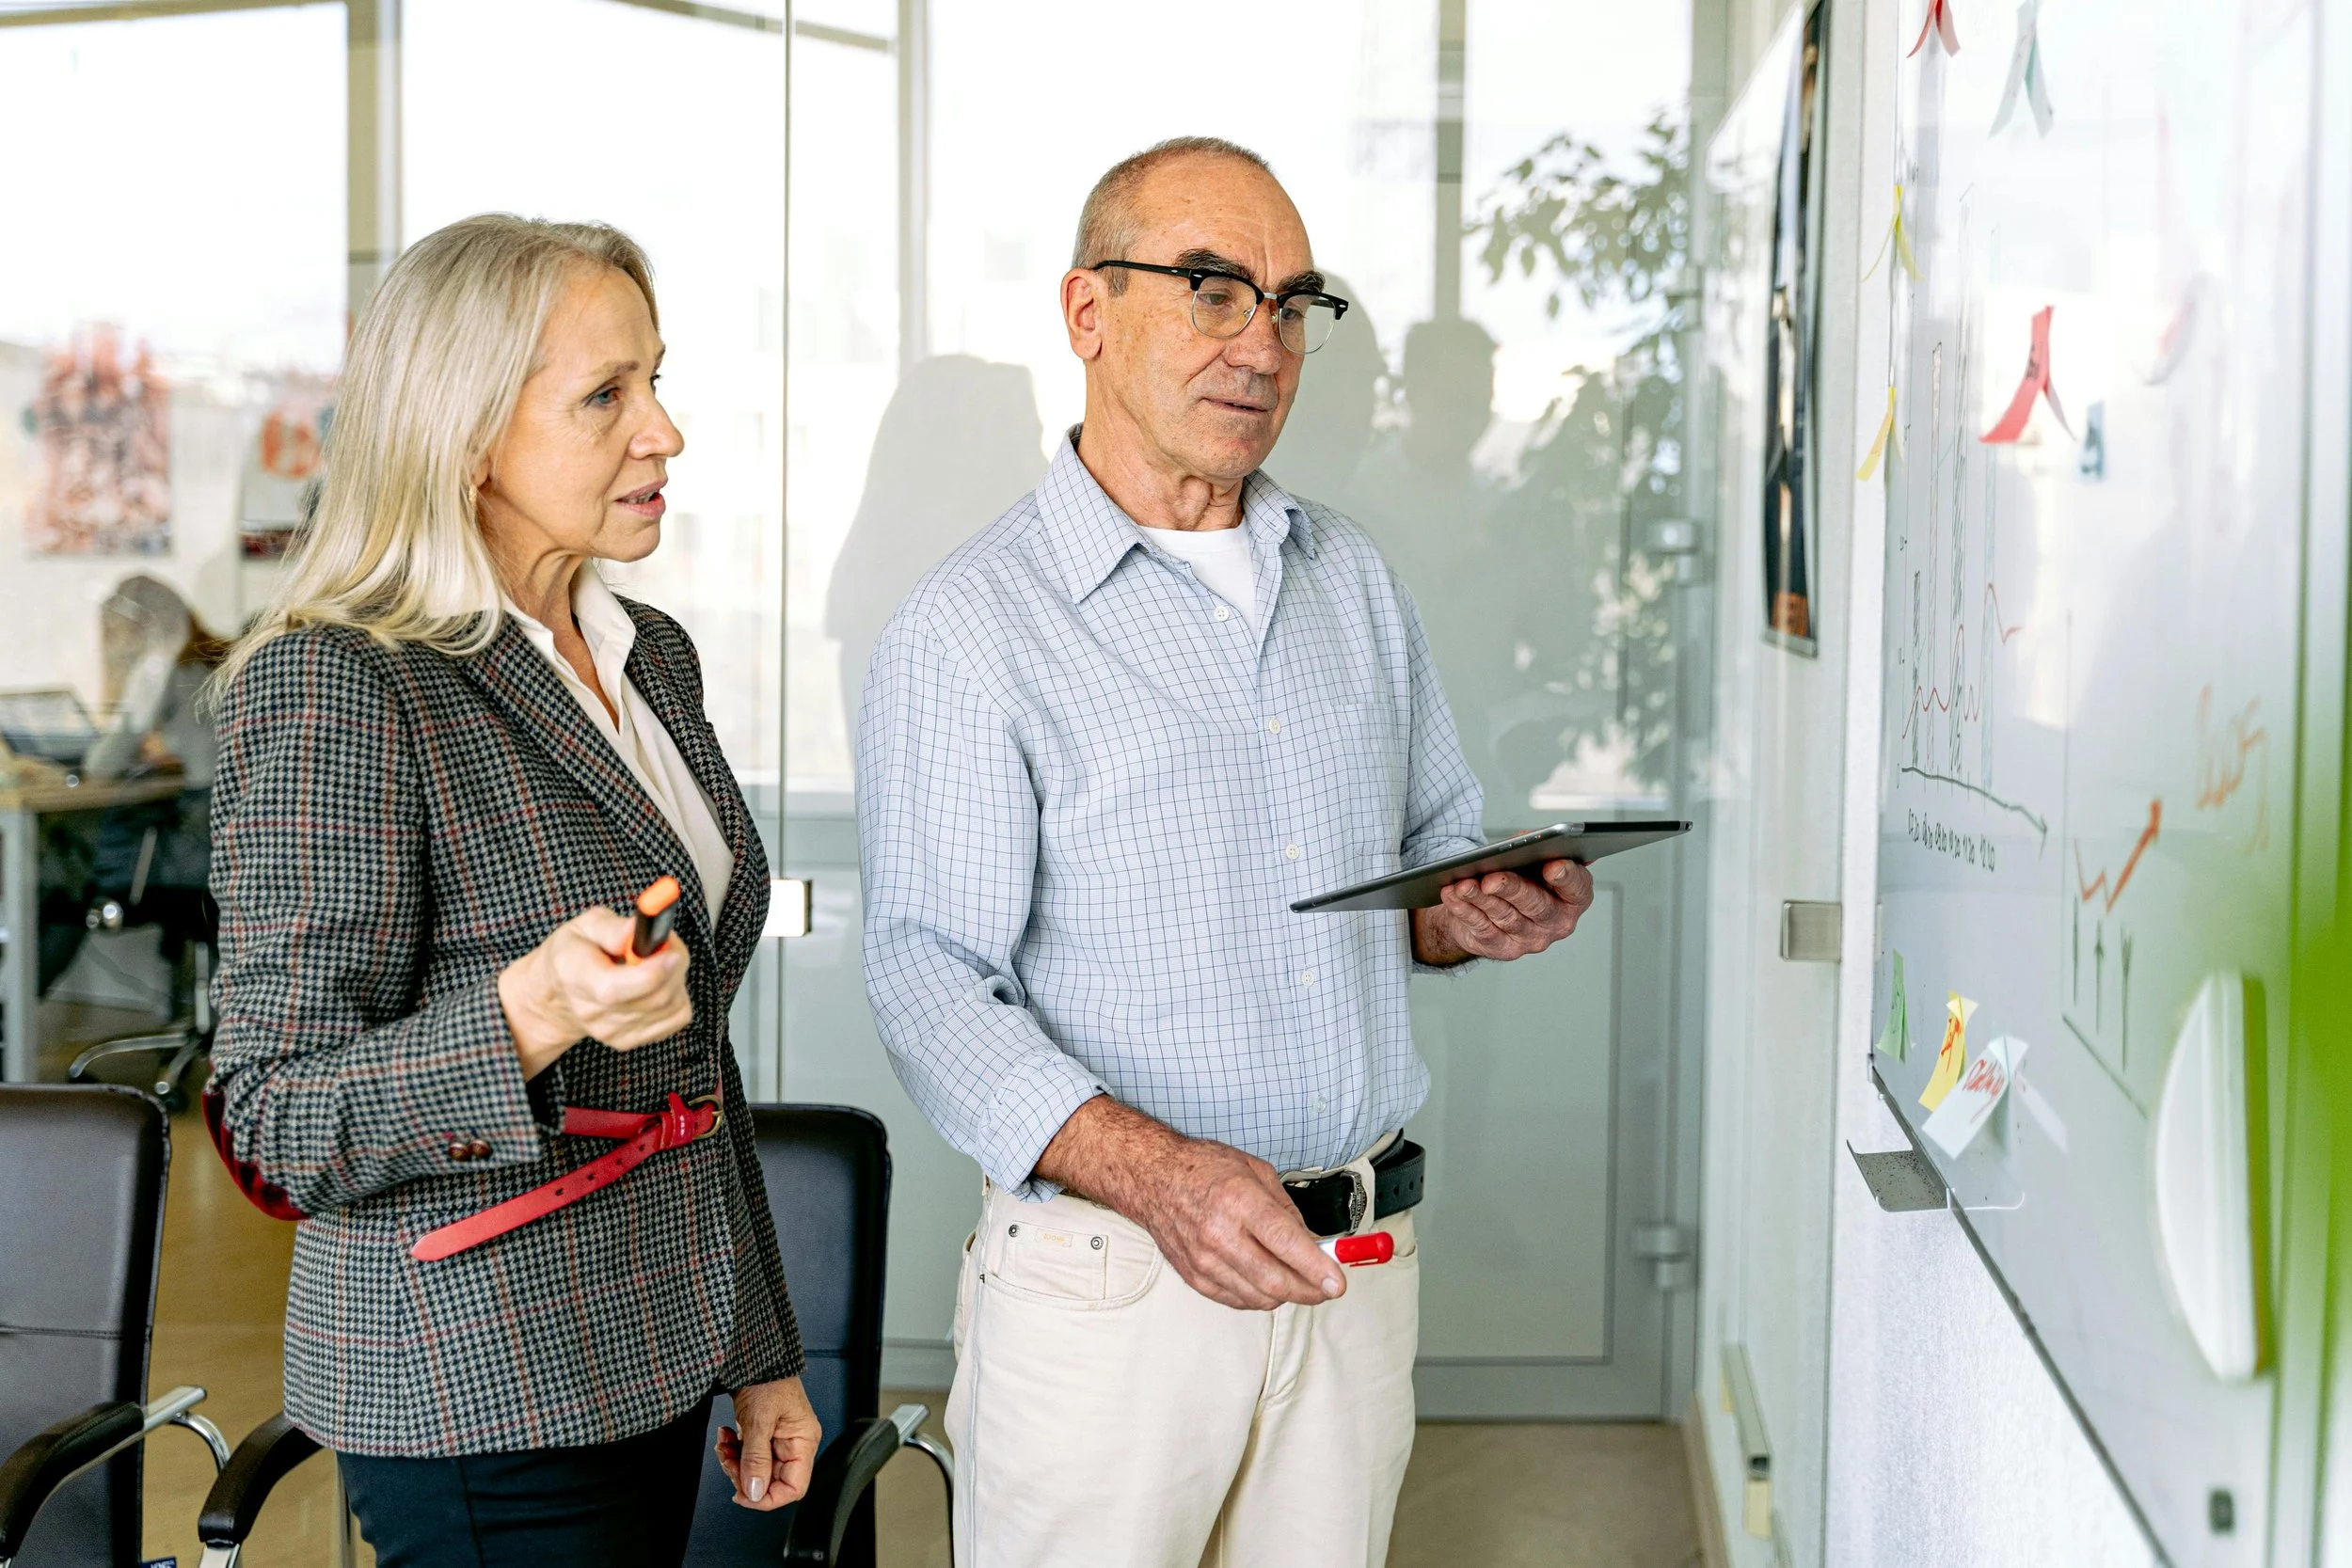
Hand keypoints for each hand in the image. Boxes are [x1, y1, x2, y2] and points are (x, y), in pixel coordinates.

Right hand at [496, 907, 692, 1079]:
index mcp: (577, 978)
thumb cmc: (575, 954)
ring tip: (658, 963)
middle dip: (674, 966)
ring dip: (677, 980)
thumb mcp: (586, 926)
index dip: (653, 971)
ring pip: (672, 1007)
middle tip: (667, 945)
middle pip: (655, 998)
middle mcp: (593, 1013)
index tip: (669, 950)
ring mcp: (612, 1032)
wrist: (559, 994)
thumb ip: (613, 928)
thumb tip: (638, 932)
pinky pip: (676, 1019)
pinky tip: (660, 984)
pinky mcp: (631, 1040)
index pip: (616, 989)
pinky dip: (678, 998)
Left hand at [716, 1375, 821, 1509]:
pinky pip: (747, 1455)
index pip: (794, 1487)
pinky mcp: (762, 1434)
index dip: (768, 1497)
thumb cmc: (767, 1377)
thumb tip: (754, 1492)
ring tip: (724, 1445)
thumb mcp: (759, 1419)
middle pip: (771, 1481)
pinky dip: (732, 1450)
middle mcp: (793, 1443)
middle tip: (728, 1461)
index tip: (743, 1494)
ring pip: (755, 1470)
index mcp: (803, 1441)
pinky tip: (726, 1435)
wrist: (752, 1355)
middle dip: (744, 1476)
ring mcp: (777, 1439)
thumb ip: (756, 1458)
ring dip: (734, 1462)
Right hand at [1033, 1097, 1342, 1311]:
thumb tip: (1314, 1243)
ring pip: (1260, 1297)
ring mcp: (1204, 1261)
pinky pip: (1238, 1300)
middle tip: (1326, 1287)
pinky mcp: (1195, 1277)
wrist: (1152, 1178)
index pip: (1287, 1244)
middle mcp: (1220, 1235)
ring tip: (1298, 1281)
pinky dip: (1259, 1296)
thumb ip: (1288, 1210)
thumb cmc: (1204, 1169)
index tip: (1337, 1281)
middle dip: (1310, 1290)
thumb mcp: (1256, 1172)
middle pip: (1276, 1280)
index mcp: (1239, 1201)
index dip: (1318, 1267)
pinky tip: (1268, 1282)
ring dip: (1287, 1295)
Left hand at [1411, 858, 1594, 965]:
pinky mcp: (1505, 949)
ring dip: (1481, 899)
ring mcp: (1531, 939)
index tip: (1553, 866)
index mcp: (1573, 897)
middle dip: (1512, 888)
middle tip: (1492, 878)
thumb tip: (1526, 837)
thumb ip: (1534, 847)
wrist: (1492, 909)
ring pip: (1505, 917)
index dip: (1567, 877)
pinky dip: (1465, 910)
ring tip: (1464, 884)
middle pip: (1537, 905)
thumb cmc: (1519, 878)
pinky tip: (1454, 895)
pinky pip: (1483, 929)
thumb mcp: (1530, 859)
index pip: (1577, 888)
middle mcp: (1557, 922)